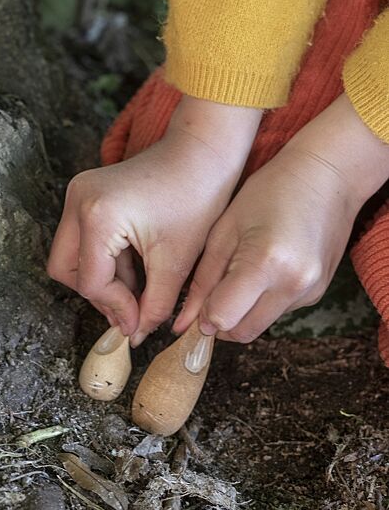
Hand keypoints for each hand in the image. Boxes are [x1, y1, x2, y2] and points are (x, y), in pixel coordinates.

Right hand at [48, 95, 261, 344]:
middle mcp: (78, 200)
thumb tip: (135, 334)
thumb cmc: (197, 198)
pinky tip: (134, 265)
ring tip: (138, 286)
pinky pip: (81, 239)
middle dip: (97, 293)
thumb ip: (154, 305)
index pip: (91, 282)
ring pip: (70, 256)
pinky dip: (104, 259)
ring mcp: (77, 193)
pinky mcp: (85, 192)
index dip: (115, 308)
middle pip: (65, 269)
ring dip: (101, 277)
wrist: (201, 153)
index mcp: (99, 216)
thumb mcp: (175, 262)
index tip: (138, 323)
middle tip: (130, 307)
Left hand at [174, 94, 388, 342]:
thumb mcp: (223, 230)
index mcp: (264, 263)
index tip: (197, 303)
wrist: (327, 177)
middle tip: (212, 294)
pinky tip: (262, 271)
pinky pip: (277, 313)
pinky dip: (261, 303)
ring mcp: (310, 292)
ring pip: (260, 326)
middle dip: (220, 322)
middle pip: (242, 332)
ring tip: (238, 274)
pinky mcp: (319, 294)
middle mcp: (293, 286)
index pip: (223, 318)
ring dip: (241, 313)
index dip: (204, 316)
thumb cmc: (266, 192)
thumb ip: (202, 280)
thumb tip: (183, 325)